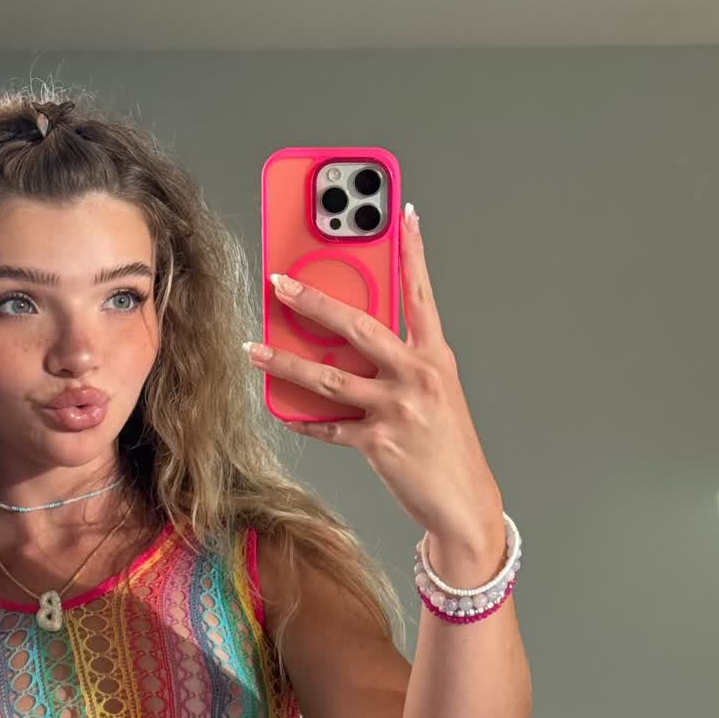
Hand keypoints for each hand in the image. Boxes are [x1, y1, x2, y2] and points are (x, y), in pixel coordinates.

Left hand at [245, 204, 504, 549]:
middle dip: (314, 300)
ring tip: (253, 349)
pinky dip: (304, 419)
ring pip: (329, 376)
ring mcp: (398, 409)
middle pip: (358, 326)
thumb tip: (351, 341)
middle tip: (280, 283)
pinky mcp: (379, 442)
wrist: (465, 504)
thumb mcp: (436, 393)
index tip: (401, 213)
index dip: (412, 251)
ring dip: (284, 362)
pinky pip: (329, 426)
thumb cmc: (448, 446)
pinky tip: (283, 411)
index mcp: (435, 357)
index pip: (421, 293)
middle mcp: (418, 376)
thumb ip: (401, 362)